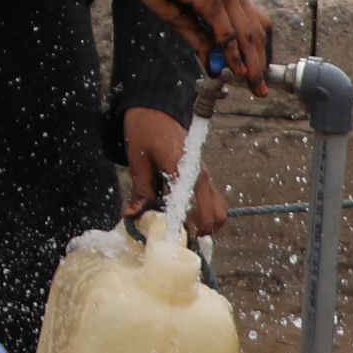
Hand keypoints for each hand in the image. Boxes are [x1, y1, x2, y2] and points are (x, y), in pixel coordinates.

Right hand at [119, 0, 271, 90]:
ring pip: (247, 33)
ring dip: (251, 62)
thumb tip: (212, 66)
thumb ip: (199, 39)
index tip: (258, 76)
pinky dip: (232, 51)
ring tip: (252, 84)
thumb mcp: (180, 17)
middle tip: (260, 90)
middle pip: (257, 31)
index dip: (259, 52)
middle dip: (260, 63)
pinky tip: (234, 68)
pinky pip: (226, 29)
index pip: (255, 25)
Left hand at [123, 105, 228, 239]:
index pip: (193, 208)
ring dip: (206, 225)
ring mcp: (206, 176)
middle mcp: (202, 175)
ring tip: (183, 231)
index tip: (175, 243)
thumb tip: (132, 217)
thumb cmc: (145, 132)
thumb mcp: (138, 162)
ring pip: (220, 211)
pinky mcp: (204, 177)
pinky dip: (207, 215)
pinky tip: (186, 218)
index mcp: (185, 171)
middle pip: (214, 215)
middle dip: (199, 232)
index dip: (186, 229)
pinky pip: (215, 202)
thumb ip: (140, 191)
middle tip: (177, 239)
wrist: (155, 110)